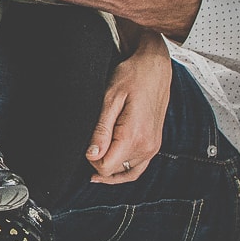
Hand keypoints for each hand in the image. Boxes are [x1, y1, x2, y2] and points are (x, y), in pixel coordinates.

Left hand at [86, 31, 171, 182]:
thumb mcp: (110, 99)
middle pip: (114, 171)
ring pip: (126, 173)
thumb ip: (101, 130)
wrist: (154, 67)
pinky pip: (138, 168)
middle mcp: (147, 147)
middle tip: (88, 144)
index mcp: (134, 137)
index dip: (90, 159)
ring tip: (94, 159)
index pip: (106, 167)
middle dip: (98, 161)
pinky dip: (124, 170)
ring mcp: (153, 147)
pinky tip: (111, 167)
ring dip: (110, 167)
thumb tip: (91, 155)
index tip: (85, 144)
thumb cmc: (132, 77)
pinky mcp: (154, 144)